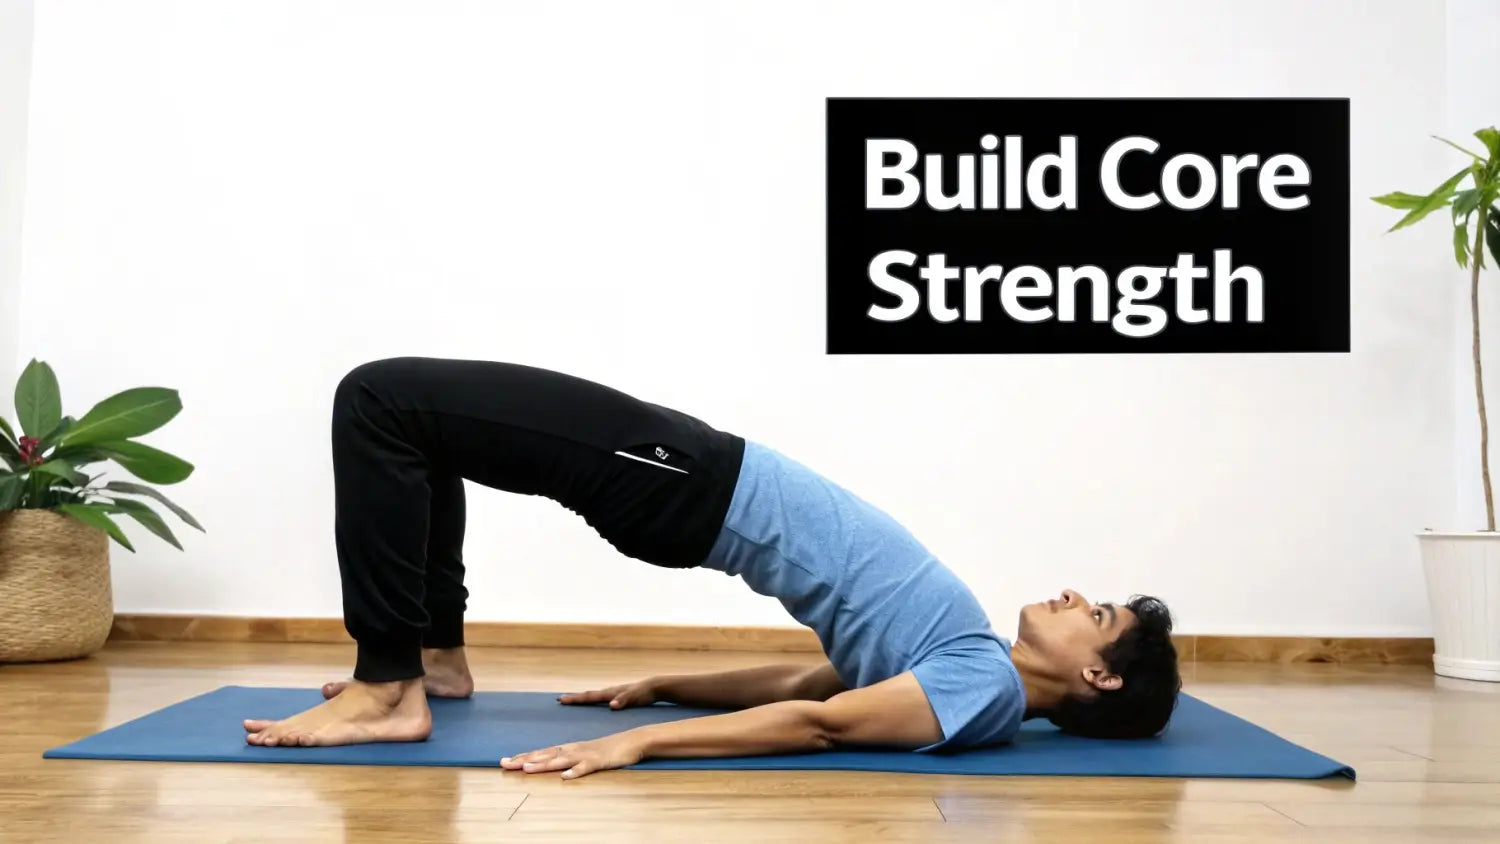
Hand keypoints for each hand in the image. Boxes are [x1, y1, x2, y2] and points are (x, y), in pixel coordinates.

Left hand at [501, 731, 644, 778]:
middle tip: (504, 763)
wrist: (634, 740)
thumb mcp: (586, 754)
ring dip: (544, 764)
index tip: (505, 761)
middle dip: (524, 759)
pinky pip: (586, 768)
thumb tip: (554, 768)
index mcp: (569, 748)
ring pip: (561, 760)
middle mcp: (574, 749)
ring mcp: (586, 754)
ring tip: (527, 768)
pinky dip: (576, 772)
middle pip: (545, 755)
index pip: (542, 753)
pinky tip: (566, 777)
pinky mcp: (600, 761)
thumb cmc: (609, 749)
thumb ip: (570, 760)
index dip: (523, 756)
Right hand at [557, 678, 657, 709]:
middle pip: (588, 695)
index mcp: (610, 693)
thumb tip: (611, 705)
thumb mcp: (635, 697)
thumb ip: (624, 700)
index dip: (576, 699)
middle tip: (560, 699)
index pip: (590, 696)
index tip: (562, 699)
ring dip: (582, 698)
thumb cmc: (644, 693)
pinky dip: (593, 700)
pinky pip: (601, 699)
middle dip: (575, 698)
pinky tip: (592, 704)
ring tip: (572, 700)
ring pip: (594, 696)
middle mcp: (609, 692)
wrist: (654, 687)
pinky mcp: (618, 697)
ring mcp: (613, 694)